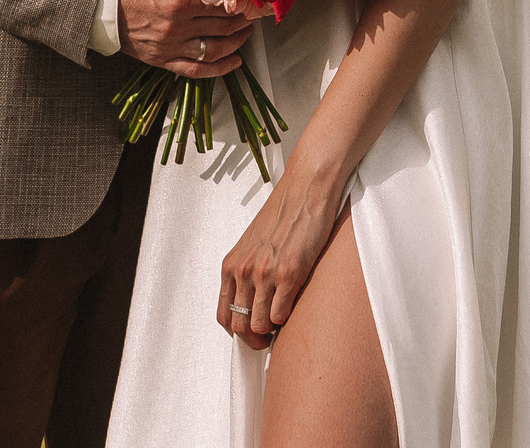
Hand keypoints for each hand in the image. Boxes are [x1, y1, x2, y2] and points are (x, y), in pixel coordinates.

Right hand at [119, 0, 251, 78]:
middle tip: (254, 12)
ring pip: (214, 50)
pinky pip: (196, 71)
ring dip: (237, 42)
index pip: (221, 2)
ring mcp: (169, 46)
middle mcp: (177, 26)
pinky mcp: (161, 60)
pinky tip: (235, 62)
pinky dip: (219, 69)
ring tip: (247, 33)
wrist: (95, 1)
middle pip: (223, 25)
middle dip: (243, 19)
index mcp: (177, 0)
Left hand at [216, 174, 343, 348]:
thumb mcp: (253, 244)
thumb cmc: (283, 214)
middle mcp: (244, 270)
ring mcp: (265, 273)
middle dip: (254, 340)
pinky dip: (286, 319)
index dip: (237, 332)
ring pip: (258, 326)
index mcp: (232, 264)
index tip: (251, 333)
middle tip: (268, 338)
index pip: (224, 315)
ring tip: (282, 321)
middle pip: (239, 326)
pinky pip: (280, 315)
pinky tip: (293, 307)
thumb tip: (250, 300)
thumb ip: (247, 270)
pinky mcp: (289, 272)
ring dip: (271, 331)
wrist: (305, 189)